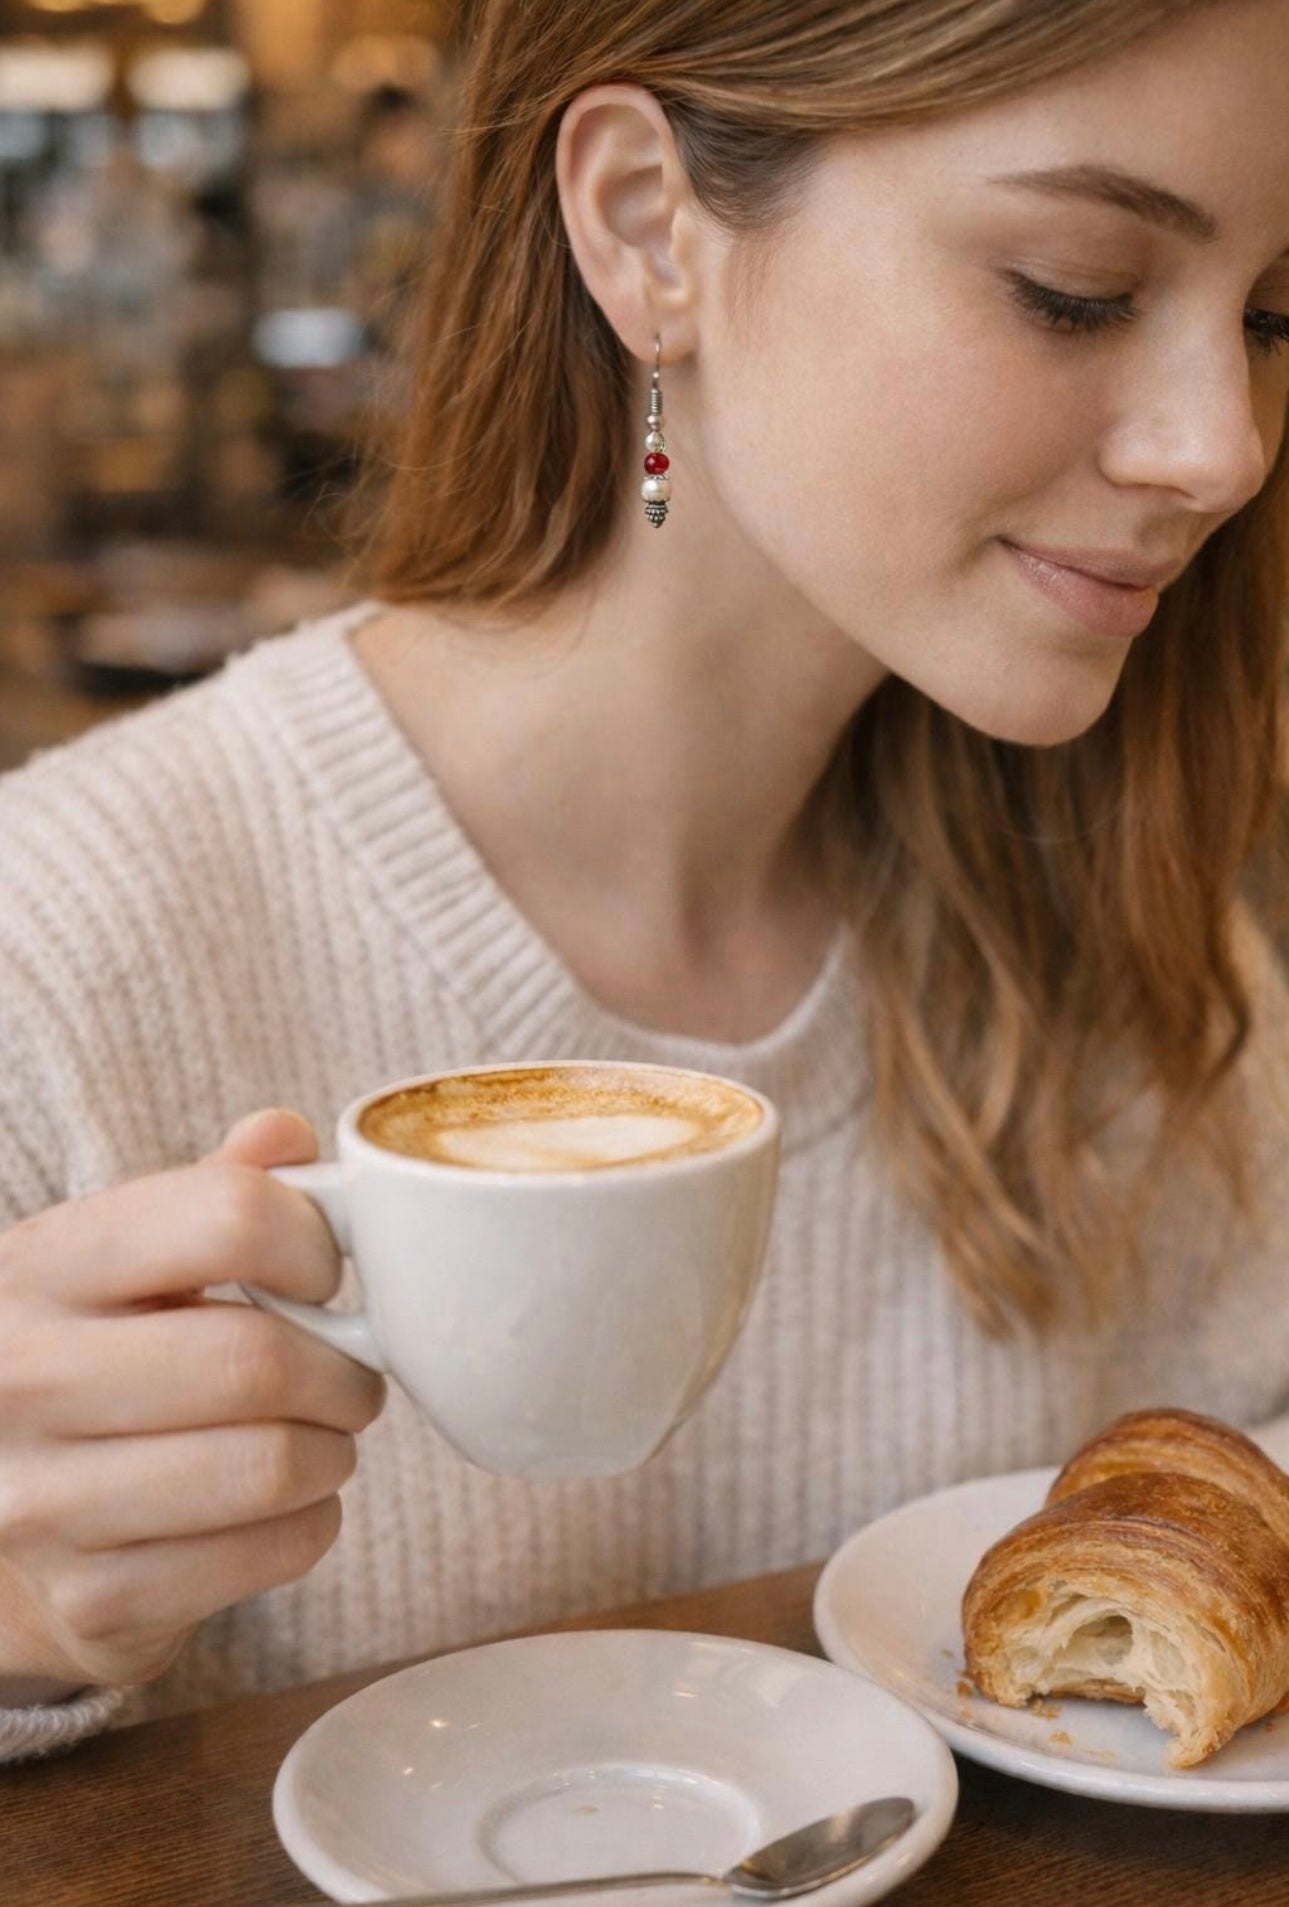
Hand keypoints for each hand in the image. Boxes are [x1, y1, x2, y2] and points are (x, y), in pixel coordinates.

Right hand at [0, 1110, 385, 1691]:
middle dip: (343, 1368)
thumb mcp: (126, 1258)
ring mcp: (44, 1501)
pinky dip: (312, 1523)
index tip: (323, 1273)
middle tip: (350, 1371)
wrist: (2, 1517)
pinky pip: (272, 1552)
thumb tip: (285, 1135)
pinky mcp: (94, 1600)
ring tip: (321, 1434)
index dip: (311, 1242)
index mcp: (40, 1264)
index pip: (225, 1217)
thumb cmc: (97, 1356)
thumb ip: (211, 1191)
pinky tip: (287, 1502)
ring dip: (334, 1450)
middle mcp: (20, 1377)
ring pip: (274, 1465)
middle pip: (259, 1359)